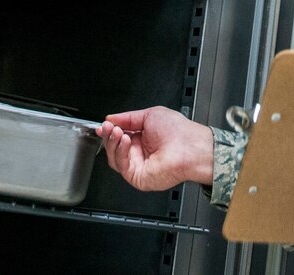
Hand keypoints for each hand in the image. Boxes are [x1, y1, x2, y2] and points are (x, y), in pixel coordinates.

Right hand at [96, 106, 213, 191]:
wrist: (190, 146)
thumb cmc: (179, 132)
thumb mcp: (149, 115)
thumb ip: (128, 117)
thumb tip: (111, 118)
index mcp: (142, 138)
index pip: (119, 137)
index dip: (109, 131)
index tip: (103, 125)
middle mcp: (139, 153)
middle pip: (114, 148)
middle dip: (109, 136)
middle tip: (108, 127)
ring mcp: (138, 166)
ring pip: (114, 158)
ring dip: (113, 143)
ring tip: (117, 132)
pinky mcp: (138, 177)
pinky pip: (121, 166)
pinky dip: (119, 152)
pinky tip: (124, 140)